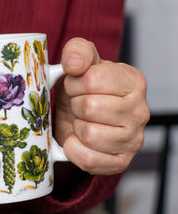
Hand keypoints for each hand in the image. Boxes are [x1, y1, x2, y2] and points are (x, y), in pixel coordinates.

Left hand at [54, 38, 149, 174]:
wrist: (77, 119)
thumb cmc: (82, 89)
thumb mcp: (78, 63)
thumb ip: (77, 51)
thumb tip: (75, 63)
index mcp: (133, 81)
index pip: (92, 79)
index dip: (74, 83)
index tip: (76, 85)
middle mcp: (140, 111)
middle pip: (89, 107)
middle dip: (75, 105)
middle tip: (78, 105)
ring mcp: (134, 139)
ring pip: (89, 134)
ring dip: (76, 127)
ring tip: (82, 121)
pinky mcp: (121, 162)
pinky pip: (89, 159)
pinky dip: (74, 150)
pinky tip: (77, 140)